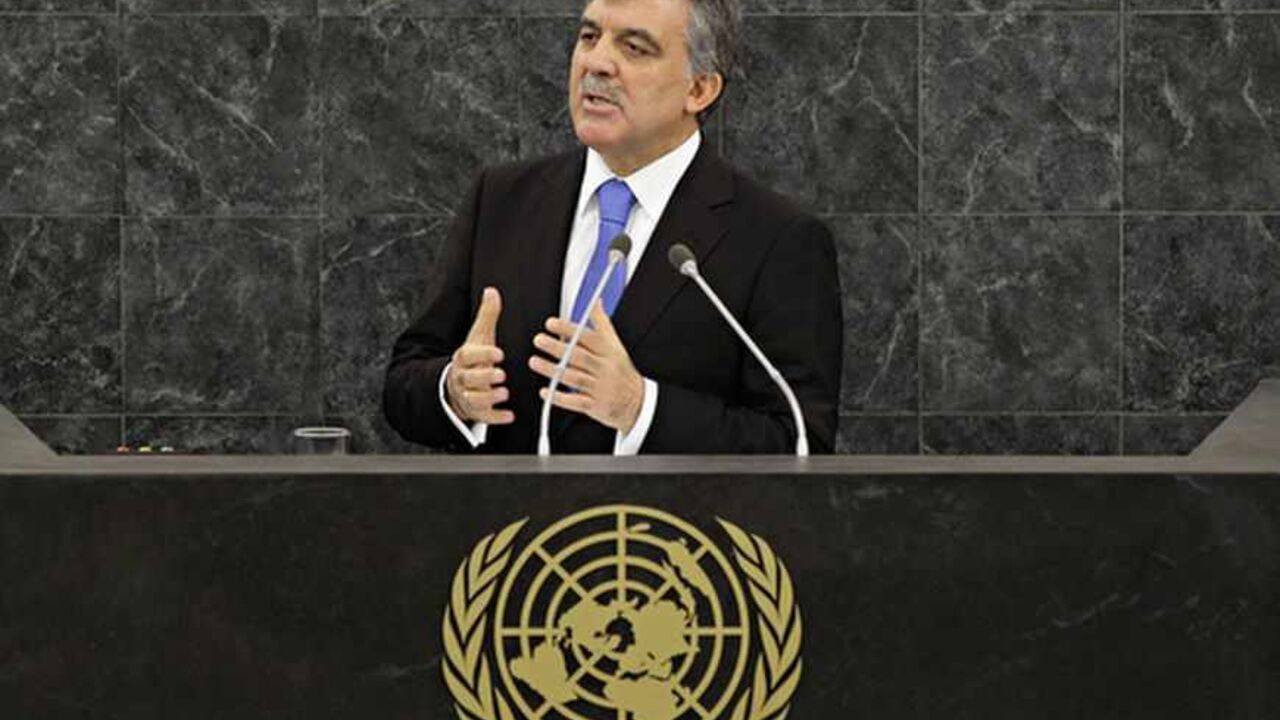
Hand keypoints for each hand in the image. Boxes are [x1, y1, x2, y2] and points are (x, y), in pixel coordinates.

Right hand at [445, 287, 513, 424]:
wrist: (455, 385)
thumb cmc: (473, 359)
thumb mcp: (479, 336)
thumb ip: (487, 315)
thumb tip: (492, 291)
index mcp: (463, 358)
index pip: (468, 355)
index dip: (482, 354)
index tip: (498, 353)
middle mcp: (462, 378)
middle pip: (469, 379)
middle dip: (485, 377)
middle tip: (500, 375)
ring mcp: (467, 396)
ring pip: (474, 399)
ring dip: (489, 397)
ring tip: (503, 393)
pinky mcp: (476, 412)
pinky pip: (484, 418)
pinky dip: (496, 417)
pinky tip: (509, 415)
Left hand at [528, 300, 644, 433]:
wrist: (638, 401)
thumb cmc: (621, 370)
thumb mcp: (615, 344)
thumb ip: (602, 323)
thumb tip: (595, 302)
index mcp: (608, 351)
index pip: (587, 337)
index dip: (568, 329)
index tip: (551, 323)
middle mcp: (604, 368)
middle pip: (578, 356)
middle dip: (557, 348)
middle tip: (539, 340)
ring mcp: (600, 388)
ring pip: (574, 377)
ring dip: (553, 370)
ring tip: (535, 362)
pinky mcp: (595, 406)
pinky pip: (576, 402)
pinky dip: (560, 398)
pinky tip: (546, 391)